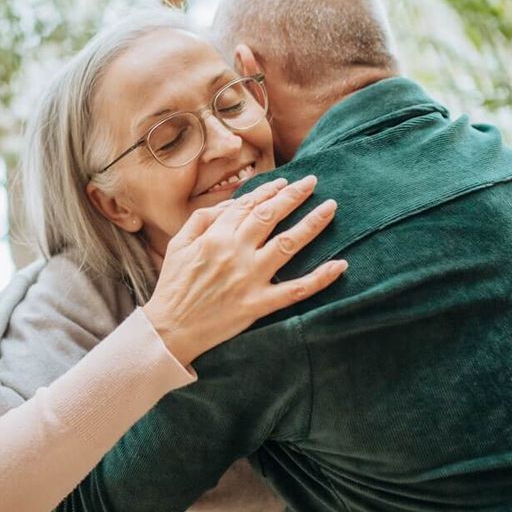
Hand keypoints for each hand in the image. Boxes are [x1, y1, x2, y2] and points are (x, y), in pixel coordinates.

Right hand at [143, 175, 346, 366]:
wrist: (171, 329)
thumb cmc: (174, 285)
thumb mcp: (179, 244)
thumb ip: (203, 219)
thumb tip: (232, 204)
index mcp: (215, 237)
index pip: (248, 206)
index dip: (269, 191)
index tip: (285, 182)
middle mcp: (235, 253)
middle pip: (271, 216)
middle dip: (294, 195)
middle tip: (313, 182)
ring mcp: (249, 279)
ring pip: (288, 244)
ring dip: (312, 223)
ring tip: (331, 207)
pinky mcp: (259, 304)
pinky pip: (295, 290)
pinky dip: (320, 278)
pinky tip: (341, 265)